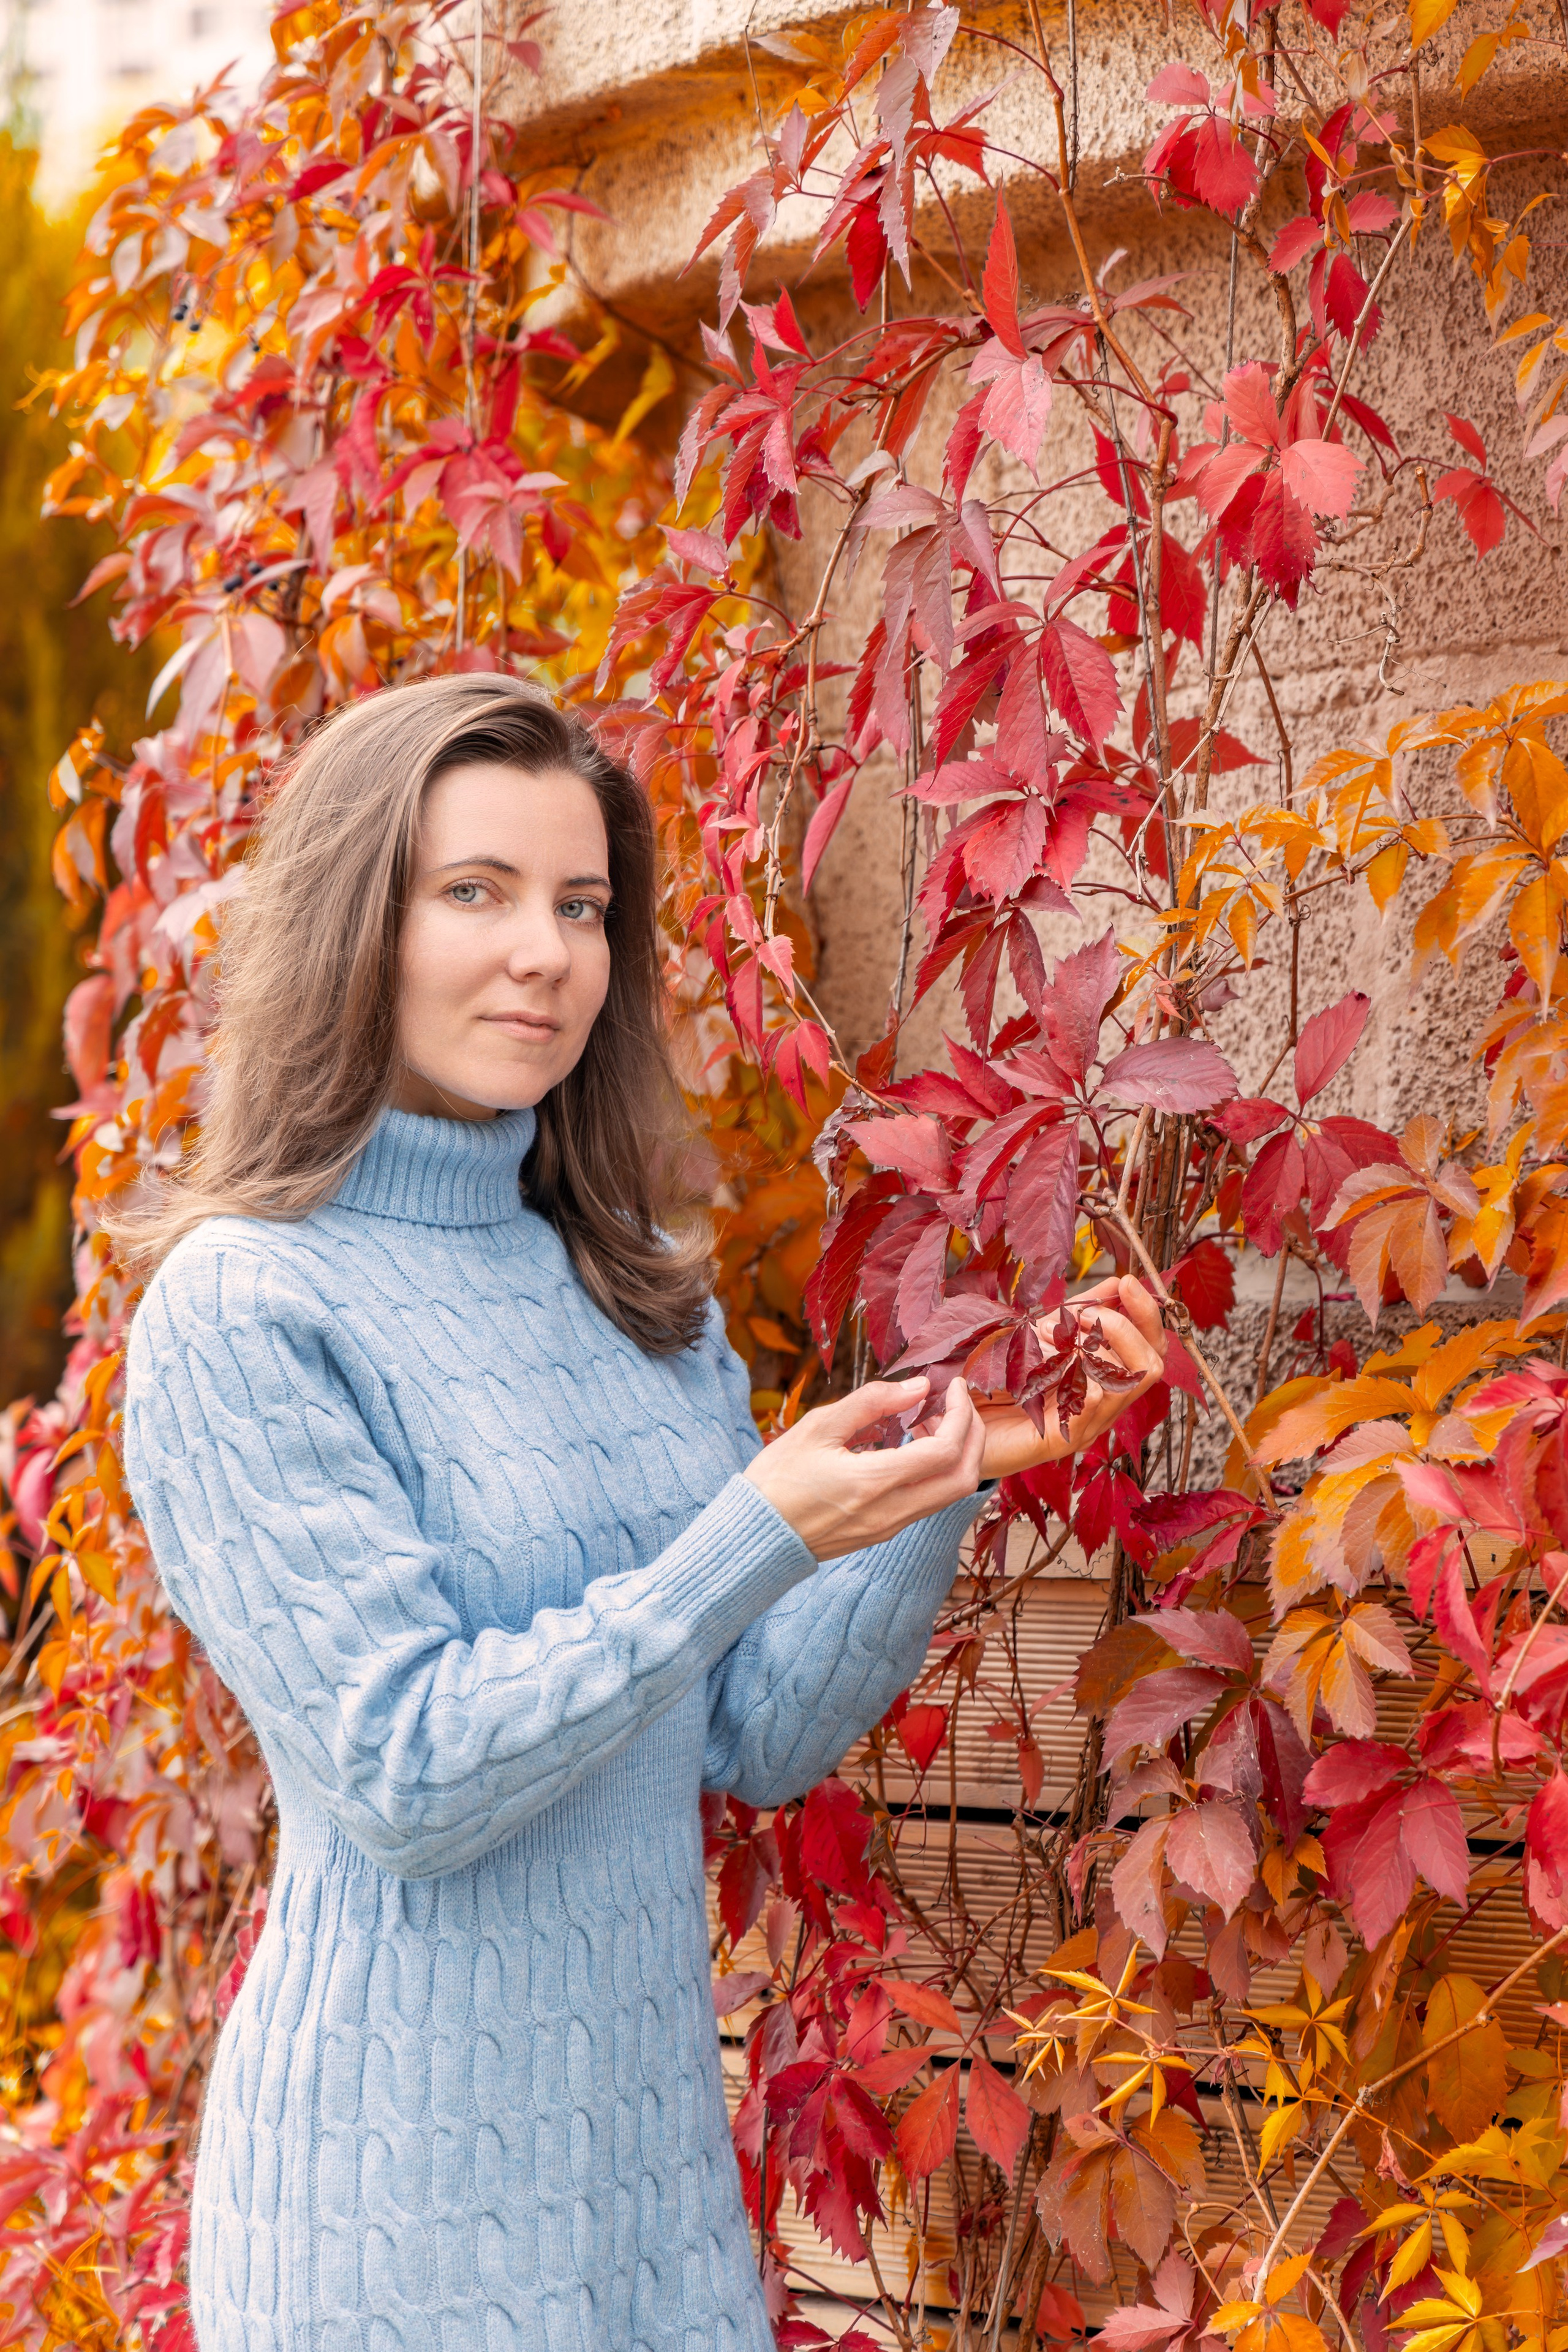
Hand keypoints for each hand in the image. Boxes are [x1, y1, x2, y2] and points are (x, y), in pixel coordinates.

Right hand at [745, 1375, 985, 1561]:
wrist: (754, 1537)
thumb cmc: (777, 1477)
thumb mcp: (817, 1427)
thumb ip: (871, 1403)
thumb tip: (917, 1387)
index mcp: (874, 1482)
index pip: (945, 1450)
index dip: (960, 1413)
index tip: (953, 1386)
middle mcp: (891, 1511)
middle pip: (964, 1478)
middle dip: (974, 1434)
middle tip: (959, 1402)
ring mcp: (890, 1526)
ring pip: (951, 1493)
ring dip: (958, 1454)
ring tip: (933, 1419)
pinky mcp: (884, 1531)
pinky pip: (929, 1501)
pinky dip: (938, 1470)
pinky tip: (914, 1445)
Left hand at [974, 1276, 1166, 1481]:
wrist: (959, 1427)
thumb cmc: (997, 1384)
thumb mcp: (1042, 1338)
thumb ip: (1078, 1315)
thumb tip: (1116, 1282)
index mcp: (1104, 1381)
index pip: (1151, 1350)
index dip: (1146, 1314)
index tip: (1127, 1281)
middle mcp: (1103, 1406)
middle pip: (1151, 1366)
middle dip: (1126, 1325)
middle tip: (1084, 1313)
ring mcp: (1084, 1425)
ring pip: (1126, 1382)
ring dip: (1093, 1344)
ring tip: (1051, 1332)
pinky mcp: (1060, 1439)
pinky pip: (1091, 1402)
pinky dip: (1074, 1368)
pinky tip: (1045, 1354)